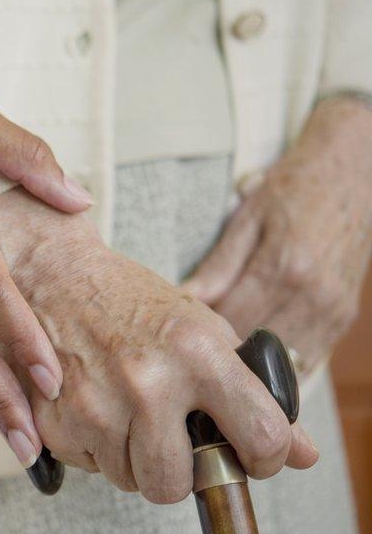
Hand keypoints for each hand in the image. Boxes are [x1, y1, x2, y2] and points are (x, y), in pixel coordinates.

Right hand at [0, 188, 318, 502]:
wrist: (52, 272)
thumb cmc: (128, 299)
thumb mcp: (201, 329)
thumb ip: (252, 392)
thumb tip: (300, 452)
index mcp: (197, 352)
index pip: (262, 438)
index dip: (262, 457)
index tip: (250, 453)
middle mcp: (146, 382)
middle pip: (175, 485)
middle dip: (176, 472)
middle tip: (169, 439)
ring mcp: (95, 405)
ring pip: (127, 480)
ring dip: (130, 457)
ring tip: (124, 412)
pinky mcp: (53, 419)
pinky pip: (86, 465)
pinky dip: (91, 446)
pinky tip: (91, 404)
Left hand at [185, 98, 371, 374]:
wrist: (352, 173)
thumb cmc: (293, 190)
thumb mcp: (247, 218)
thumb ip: (217, 266)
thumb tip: (183, 299)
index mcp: (283, 266)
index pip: (230, 321)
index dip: (201, 330)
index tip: (181, 328)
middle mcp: (312, 294)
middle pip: (253, 345)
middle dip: (222, 348)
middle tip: (197, 341)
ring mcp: (332, 310)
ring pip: (281, 360)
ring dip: (250, 359)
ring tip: (225, 346)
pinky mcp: (343, 318)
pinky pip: (307, 358)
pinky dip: (279, 359)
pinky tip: (256, 347)